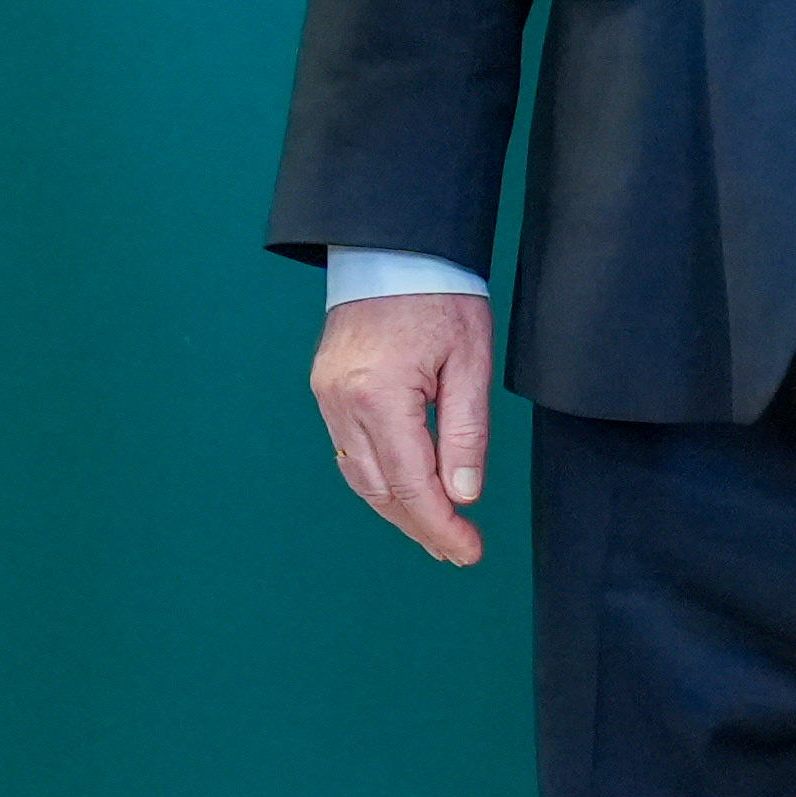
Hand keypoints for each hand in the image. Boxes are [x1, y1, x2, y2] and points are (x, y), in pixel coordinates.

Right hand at [313, 291, 495, 566]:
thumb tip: (463, 495)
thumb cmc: (437, 294)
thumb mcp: (470, 362)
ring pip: (359, 476)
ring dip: (397, 509)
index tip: (469, 552)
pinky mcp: (325, 388)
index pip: (412, 486)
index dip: (442, 527)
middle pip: (381, 490)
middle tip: (457, 550)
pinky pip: (347, 450)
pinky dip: (376, 479)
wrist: (390, 244)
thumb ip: (467, 434)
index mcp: (380, 396)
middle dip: (421, 526)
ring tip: (434, 530)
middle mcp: (342, 402)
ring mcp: (327, 395)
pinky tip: (402, 490)